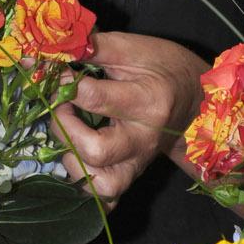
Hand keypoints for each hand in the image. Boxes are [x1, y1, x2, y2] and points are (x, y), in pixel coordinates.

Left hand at [51, 31, 207, 204]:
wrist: (196, 95)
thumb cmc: (161, 65)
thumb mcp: (130, 47)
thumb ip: (89, 48)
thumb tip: (47, 51)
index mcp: (147, 101)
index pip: (94, 99)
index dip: (65, 85)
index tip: (57, 73)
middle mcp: (143, 139)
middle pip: (96, 151)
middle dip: (65, 127)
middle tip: (62, 106)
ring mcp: (139, 162)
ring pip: (101, 185)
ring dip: (73, 159)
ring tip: (69, 132)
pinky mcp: (133, 174)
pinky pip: (107, 197)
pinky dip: (86, 183)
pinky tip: (77, 158)